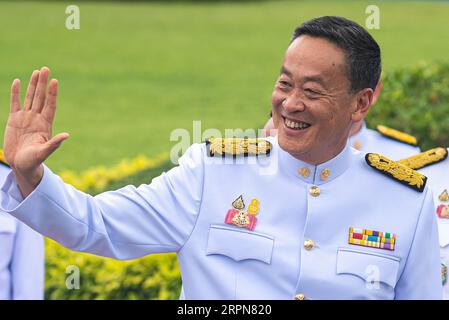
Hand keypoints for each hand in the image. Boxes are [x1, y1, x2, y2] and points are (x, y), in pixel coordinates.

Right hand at [4, 67, 68, 196]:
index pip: (50, 105)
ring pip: (30, 98)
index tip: (55, 81)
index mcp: (45, 125)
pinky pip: (15, 103)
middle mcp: (37, 118)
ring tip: (36, 72)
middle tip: (45, 69)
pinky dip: (15, 93)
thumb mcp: (44, 152)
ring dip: (33, 85)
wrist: (21, 165)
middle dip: (43, 84)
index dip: (52, 93)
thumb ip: (54, 144)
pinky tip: (18, 81)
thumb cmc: (34, 161)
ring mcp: (26, 118)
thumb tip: (66, 135)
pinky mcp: (14, 120)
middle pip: (41, 97)